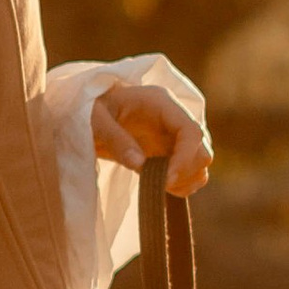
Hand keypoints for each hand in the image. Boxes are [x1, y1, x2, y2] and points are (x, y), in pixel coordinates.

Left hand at [93, 78, 210, 197]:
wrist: (86, 114)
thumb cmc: (88, 110)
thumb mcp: (95, 120)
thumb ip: (117, 140)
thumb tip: (140, 164)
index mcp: (161, 102)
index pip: (191, 131)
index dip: (185, 158)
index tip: (166, 180)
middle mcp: (175, 117)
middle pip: (202, 149)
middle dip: (184, 172)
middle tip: (157, 184)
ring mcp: (175, 135)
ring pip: (200, 163)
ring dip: (185, 180)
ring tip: (157, 185)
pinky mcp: (171, 151)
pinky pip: (192, 172)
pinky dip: (182, 185)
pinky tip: (160, 185)